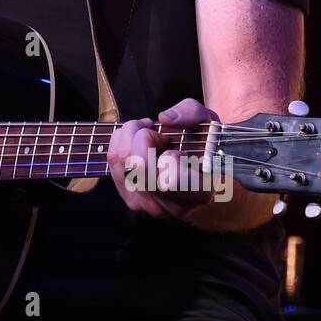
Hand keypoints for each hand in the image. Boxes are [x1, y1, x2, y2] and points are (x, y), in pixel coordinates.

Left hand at [106, 96, 219, 219]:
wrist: (197, 171)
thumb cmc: (204, 146)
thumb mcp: (207, 121)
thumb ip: (192, 113)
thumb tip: (165, 119)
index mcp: (197, 194)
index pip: (171, 180)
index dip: (171, 156)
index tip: (178, 151)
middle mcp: (169, 206)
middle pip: (138, 164)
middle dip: (143, 135)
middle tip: (158, 132)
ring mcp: (146, 205)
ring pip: (120, 160)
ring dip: (130, 136)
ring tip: (146, 135)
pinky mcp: (129, 198)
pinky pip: (112, 162)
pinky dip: (120, 143)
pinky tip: (136, 143)